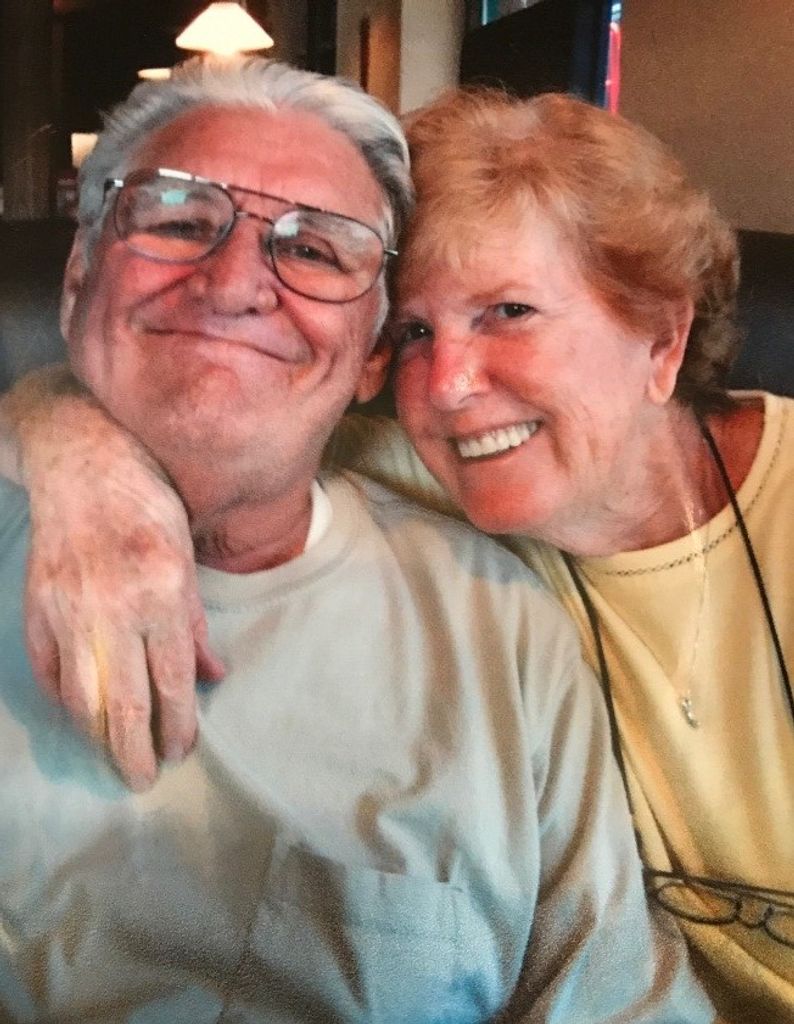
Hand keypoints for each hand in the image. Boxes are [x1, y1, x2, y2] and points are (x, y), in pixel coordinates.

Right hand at [15, 386, 223, 789]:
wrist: (82, 462)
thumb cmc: (148, 505)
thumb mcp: (187, 559)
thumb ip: (196, 627)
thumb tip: (212, 678)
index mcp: (162, 593)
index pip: (172, 682)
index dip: (178, 727)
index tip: (181, 751)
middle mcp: (114, 607)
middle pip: (122, 703)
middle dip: (134, 752)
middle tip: (143, 779)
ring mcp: (69, 609)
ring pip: (80, 698)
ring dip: (97, 739)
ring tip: (113, 757)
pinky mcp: (37, 608)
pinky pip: (50, 672)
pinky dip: (65, 703)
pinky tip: (83, 718)